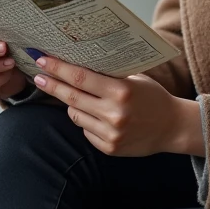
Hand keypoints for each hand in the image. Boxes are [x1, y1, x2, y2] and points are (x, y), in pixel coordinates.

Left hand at [32, 54, 203, 156]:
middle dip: (52, 85)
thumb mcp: (135, 79)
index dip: (58, 68)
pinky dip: (86, 120)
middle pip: (72, 97)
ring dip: (71, 104)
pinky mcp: (109, 148)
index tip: (42, 60)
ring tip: (74, 95)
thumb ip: (109, 75)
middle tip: (37, 75)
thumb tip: (77, 62)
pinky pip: (85, 130)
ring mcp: (111, 133)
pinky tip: (96, 115)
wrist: (172, 127)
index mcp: (121, 91)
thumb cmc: (153, 97)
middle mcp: (114, 113)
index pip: (80, 78)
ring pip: (75, 115)